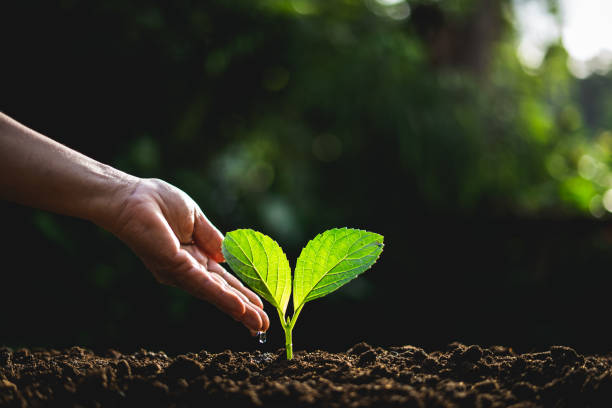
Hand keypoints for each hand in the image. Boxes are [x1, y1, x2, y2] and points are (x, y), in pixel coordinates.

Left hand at [109, 178, 268, 333]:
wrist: (133, 197)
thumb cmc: (157, 202)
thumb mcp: (195, 219)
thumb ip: (212, 238)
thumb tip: (228, 257)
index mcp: (194, 257)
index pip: (222, 281)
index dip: (242, 293)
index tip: (261, 307)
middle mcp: (187, 270)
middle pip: (220, 293)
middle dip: (243, 310)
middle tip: (264, 327)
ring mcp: (180, 271)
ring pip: (215, 294)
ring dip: (238, 310)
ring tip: (259, 325)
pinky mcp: (174, 267)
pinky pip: (203, 285)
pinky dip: (222, 298)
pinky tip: (239, 309)